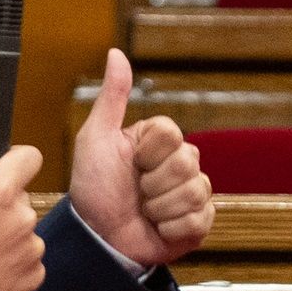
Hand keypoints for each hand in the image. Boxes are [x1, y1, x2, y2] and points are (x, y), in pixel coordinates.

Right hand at [0, 122, 47, 290]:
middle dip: (0, 206)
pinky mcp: (33, 278)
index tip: (1, 171)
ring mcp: (31, 250)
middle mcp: (23, 219)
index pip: (30, 157)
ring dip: (7, 236)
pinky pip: (28, 261)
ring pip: (24, 231)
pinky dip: (12, 264)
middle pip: (20, 199)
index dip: (14, 160)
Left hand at [65, 49, 212, 269]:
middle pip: (187, 162)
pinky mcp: (198, 222)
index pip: (172, 134)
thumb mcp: (96, 138)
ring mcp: (191, 193)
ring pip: (194, 191)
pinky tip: (158, 228)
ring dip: (160, 208)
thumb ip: (111, 97)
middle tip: (136, 192)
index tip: (130, 163)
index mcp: (159, 141)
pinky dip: (172, 228)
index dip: (148, 154)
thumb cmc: (93, 187)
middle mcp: (180, 163)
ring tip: (144, 212)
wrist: (97, 237)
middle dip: (153, 184)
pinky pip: (198, 219)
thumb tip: (115, 53)